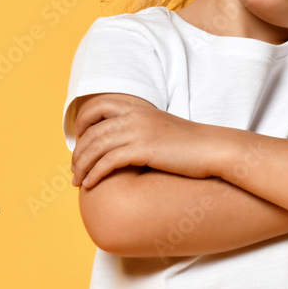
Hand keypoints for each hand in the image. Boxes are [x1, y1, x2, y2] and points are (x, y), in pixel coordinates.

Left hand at [71, 94, 224, 188]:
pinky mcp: (143, 149)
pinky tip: (90, 184)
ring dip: (81, 166)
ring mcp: (139, 132)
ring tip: (77, 181)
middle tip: (74, 168)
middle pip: (92, 130)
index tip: (78, 138)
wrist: (213, 148)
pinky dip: (95, 173)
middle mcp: (135, 116)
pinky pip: (108, 161)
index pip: (98, 105)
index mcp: (140, 107)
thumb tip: (124, 143)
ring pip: (96, 147)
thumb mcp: (163, 127)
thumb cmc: (191, 144)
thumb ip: (142, 128)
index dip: (83, 120)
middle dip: (78, 151)